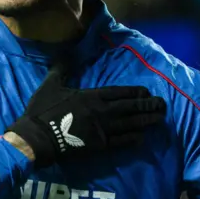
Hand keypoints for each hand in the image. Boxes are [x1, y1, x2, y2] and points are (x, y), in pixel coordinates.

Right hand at [6, 60, 165, 167]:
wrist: (37, 138)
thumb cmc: (43, 110)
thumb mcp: (50, 84)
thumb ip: (61, 69)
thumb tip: (65, 52)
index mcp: (92, 96)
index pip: (119, 93)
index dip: (135, 93)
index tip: (147, 92)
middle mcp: (102, 112)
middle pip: (130, 108)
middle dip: (147, 106)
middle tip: (162, 105)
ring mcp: (102, 130)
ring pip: (130, 124)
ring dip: (146, 121)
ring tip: (159, 119)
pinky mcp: (99, 146)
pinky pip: (121, 142)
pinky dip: (133, 139)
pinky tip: (142, 137)